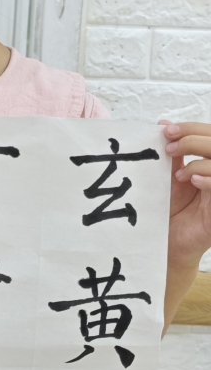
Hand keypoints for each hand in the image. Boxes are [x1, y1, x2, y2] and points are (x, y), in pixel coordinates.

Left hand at [162, 121, 210, 273]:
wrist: (166, 244)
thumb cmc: (169, 212)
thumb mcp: (169, 178)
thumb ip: (172, 153)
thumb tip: (164, 124)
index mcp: (209, 162)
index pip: (210, 135)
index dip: (191, 128)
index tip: (167, 130)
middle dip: (194, 139)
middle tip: (170, 147)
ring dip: (200, 161)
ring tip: (179, 173)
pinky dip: (208, 179)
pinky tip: (193, 180)